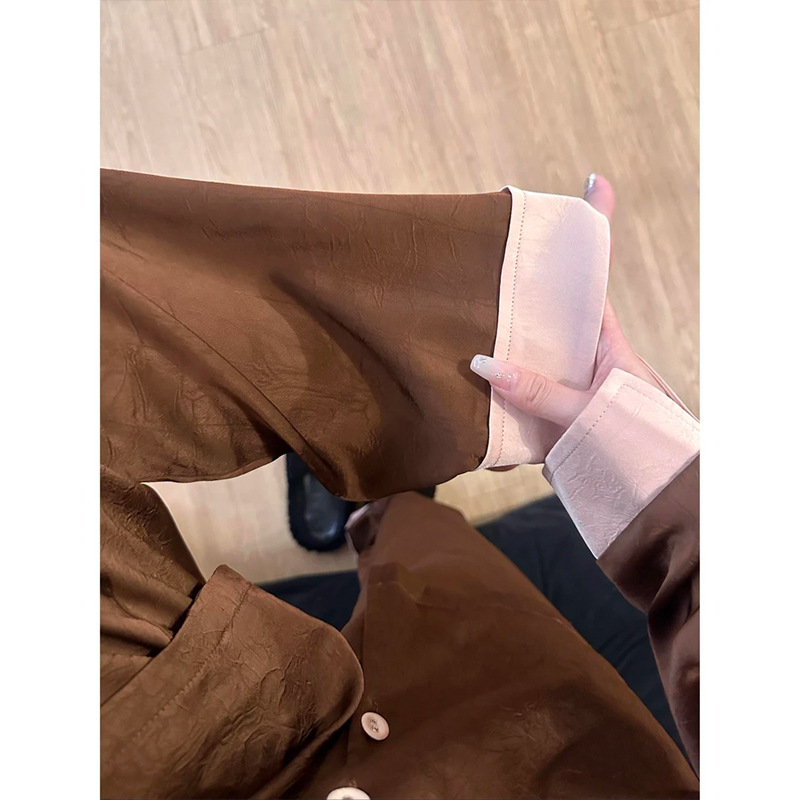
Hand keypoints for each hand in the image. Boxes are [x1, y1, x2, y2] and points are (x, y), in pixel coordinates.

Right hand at [471, 174, 660, 433]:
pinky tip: (465, 401)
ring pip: (526, 359)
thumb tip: (482, 363)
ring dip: (498, 354)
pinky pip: (517, 401)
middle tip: (483, 270)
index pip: (596, 278)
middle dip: (520, 296)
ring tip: (456, 333)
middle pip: (548, 317)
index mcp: (608, 344)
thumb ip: (538, 391)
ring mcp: (566, 388)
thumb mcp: (589, 412)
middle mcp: (584, 359)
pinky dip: (495, 402)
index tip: (595, 184)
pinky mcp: (551, 419)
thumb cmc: (638, 445)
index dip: (595, 232)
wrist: (651, 500)